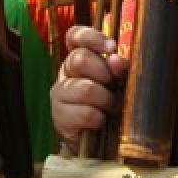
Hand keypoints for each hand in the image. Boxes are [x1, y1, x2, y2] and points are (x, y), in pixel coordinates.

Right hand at [52, 26, 127, 153]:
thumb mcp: (119, 83)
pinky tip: (100, 122)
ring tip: (110, 108)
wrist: (100, 141)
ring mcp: (59, 94)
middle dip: (104, 74)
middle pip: (79, 59)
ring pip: (85, 88)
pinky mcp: (59, 117)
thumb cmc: (111, 105)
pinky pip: (85, 113)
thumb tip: (115, 59)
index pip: (75, 36)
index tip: (111, 47)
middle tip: (113, 87)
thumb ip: (118, 68)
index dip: (91, 37)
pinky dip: (99, 119)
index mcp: (79, 58)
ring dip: (105, 100)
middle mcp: (65, 73)